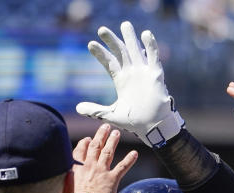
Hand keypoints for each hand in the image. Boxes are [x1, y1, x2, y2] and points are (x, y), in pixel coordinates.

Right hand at [73, 123, 138, 192]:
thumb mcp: (65, 186)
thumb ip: (68, 179)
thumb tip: (67, 179)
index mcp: (77, 167)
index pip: (80, 150)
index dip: (85, 143)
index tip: (88, 139)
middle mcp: (89, 165)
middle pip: (95, 146)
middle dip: (101, 135)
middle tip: (105, 127)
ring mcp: (101, 171)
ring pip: (108, 152)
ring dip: (112, 141)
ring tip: (116, 133)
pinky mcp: (112, 179)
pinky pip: (122, 167)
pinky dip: (129, 159)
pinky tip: (134, 153)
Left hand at [76, 21, 183, 146]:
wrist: (153, 127)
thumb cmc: (135, 121)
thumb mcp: (111, 114)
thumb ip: (95, 110)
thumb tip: (77, 108)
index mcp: (121, 80)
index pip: (109, 62)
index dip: (100, 53)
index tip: (90, 44)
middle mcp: (132, 73)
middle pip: (121, 52)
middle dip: (112, 41)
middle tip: (101, 29)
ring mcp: (144, 73)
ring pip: (136, 51)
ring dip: (130, 38)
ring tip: (125, 24)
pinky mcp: (155, 75)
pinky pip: (154, 58)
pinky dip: (151, 46)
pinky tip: (146, 34)